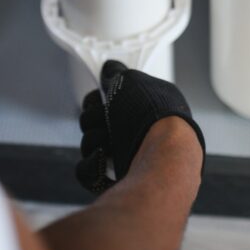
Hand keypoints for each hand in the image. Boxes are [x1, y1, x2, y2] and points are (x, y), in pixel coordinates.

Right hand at [76, 60, 204, 194]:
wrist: (162, 156)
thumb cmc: (151, 116)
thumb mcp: (132, 81)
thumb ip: (116, 73)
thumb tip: (109, 68)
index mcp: (142, 109)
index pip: (107, 101)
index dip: (98, 99)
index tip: (102, 99)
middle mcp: (135, 133)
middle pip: (94, 122)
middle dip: (94, 119)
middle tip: (106, 120)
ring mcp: (127, 158)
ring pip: (89, 145)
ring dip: (93, 140)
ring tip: (108, 142)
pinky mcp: (117, 181)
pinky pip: (87, 171)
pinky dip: (91, 165)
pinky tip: (103, 160)